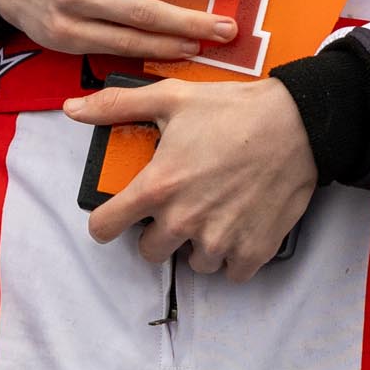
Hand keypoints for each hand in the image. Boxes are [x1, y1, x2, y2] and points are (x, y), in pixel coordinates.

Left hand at [64, 77, 317, 282]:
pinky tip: (240, 221)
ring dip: (198, 242)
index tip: (119, 214)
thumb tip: (72, 110)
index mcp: (157, 188)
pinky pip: (230, 271)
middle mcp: (183, 222)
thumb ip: (118, 106)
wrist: (297, 124)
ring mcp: (219, 242)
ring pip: (192, 262)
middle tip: (180, 201)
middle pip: (149, 251)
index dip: (107, 220)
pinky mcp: (251, 253)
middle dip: (159, 230)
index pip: (105, 228)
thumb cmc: (232, 109)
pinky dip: (232, 253)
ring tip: (215, 207)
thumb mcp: (171, 97)